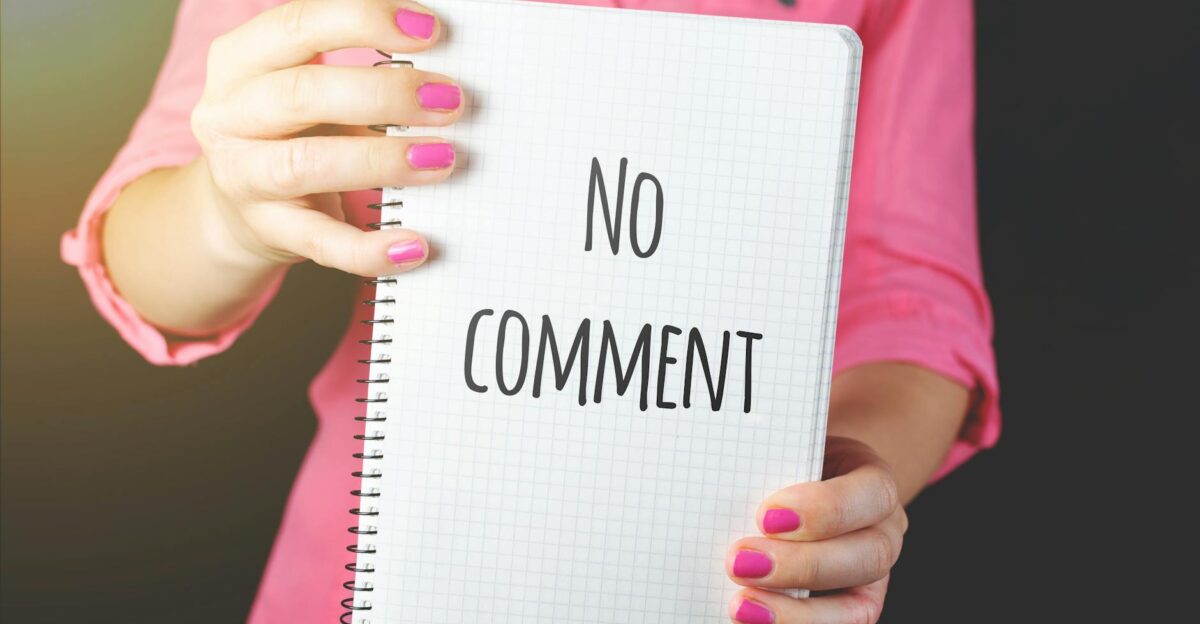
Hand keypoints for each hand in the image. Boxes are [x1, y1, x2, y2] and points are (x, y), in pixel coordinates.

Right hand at [190, 0, 460, 275]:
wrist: (237, 208)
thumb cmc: (293, 130)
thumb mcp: (308, 82)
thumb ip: (358, 66)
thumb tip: (445, 67)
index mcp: (241, 59)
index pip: (298, 25)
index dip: (364, 20)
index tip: (431, 30)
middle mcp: (230, 115)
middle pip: (303, 93)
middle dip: (385, 94)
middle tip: (450, 100)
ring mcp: (244, 177)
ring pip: (306, 165)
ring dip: (382, 160)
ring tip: (442, 158)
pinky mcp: (271, 231)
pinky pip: (323, 243)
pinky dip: (370, 248)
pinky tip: (415, 244)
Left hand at [727, 437, 906, 623]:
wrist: (805, 481)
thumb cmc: (792, 460)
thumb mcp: (790, 442)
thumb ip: (775, 444)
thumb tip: (733, 430)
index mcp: (874, 481)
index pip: (871, 492)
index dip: (825, 508)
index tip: (767, 515)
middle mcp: (883, 531)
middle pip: (867, 556)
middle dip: (800, 565)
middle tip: (739, 562)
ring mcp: (870, 576)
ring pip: (857, 608)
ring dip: (796, 613)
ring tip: (741, 604)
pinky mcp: (852, 607)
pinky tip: (752, 619)